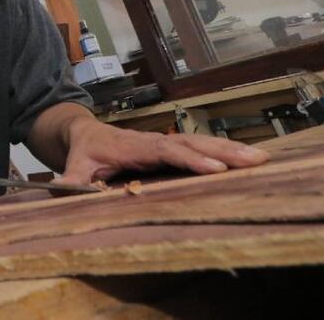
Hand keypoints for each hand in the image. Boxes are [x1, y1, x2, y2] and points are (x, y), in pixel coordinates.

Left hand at [57, 116, 269, 184]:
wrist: (85, 133)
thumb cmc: (84, 151)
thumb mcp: (75, 165)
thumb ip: (71, 180)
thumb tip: (61, 189)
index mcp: (135, 146)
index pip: (166, 151)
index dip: (190, 158)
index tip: (213, 167)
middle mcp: (155, 142)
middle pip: (193, 144)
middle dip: (223, 151)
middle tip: (254, 159)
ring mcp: (167, 143)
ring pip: (203, 143)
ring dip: (231, 150)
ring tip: (262, 158)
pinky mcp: (174, 149)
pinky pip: (202, 149)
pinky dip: (226, 153)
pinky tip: (250, 160)